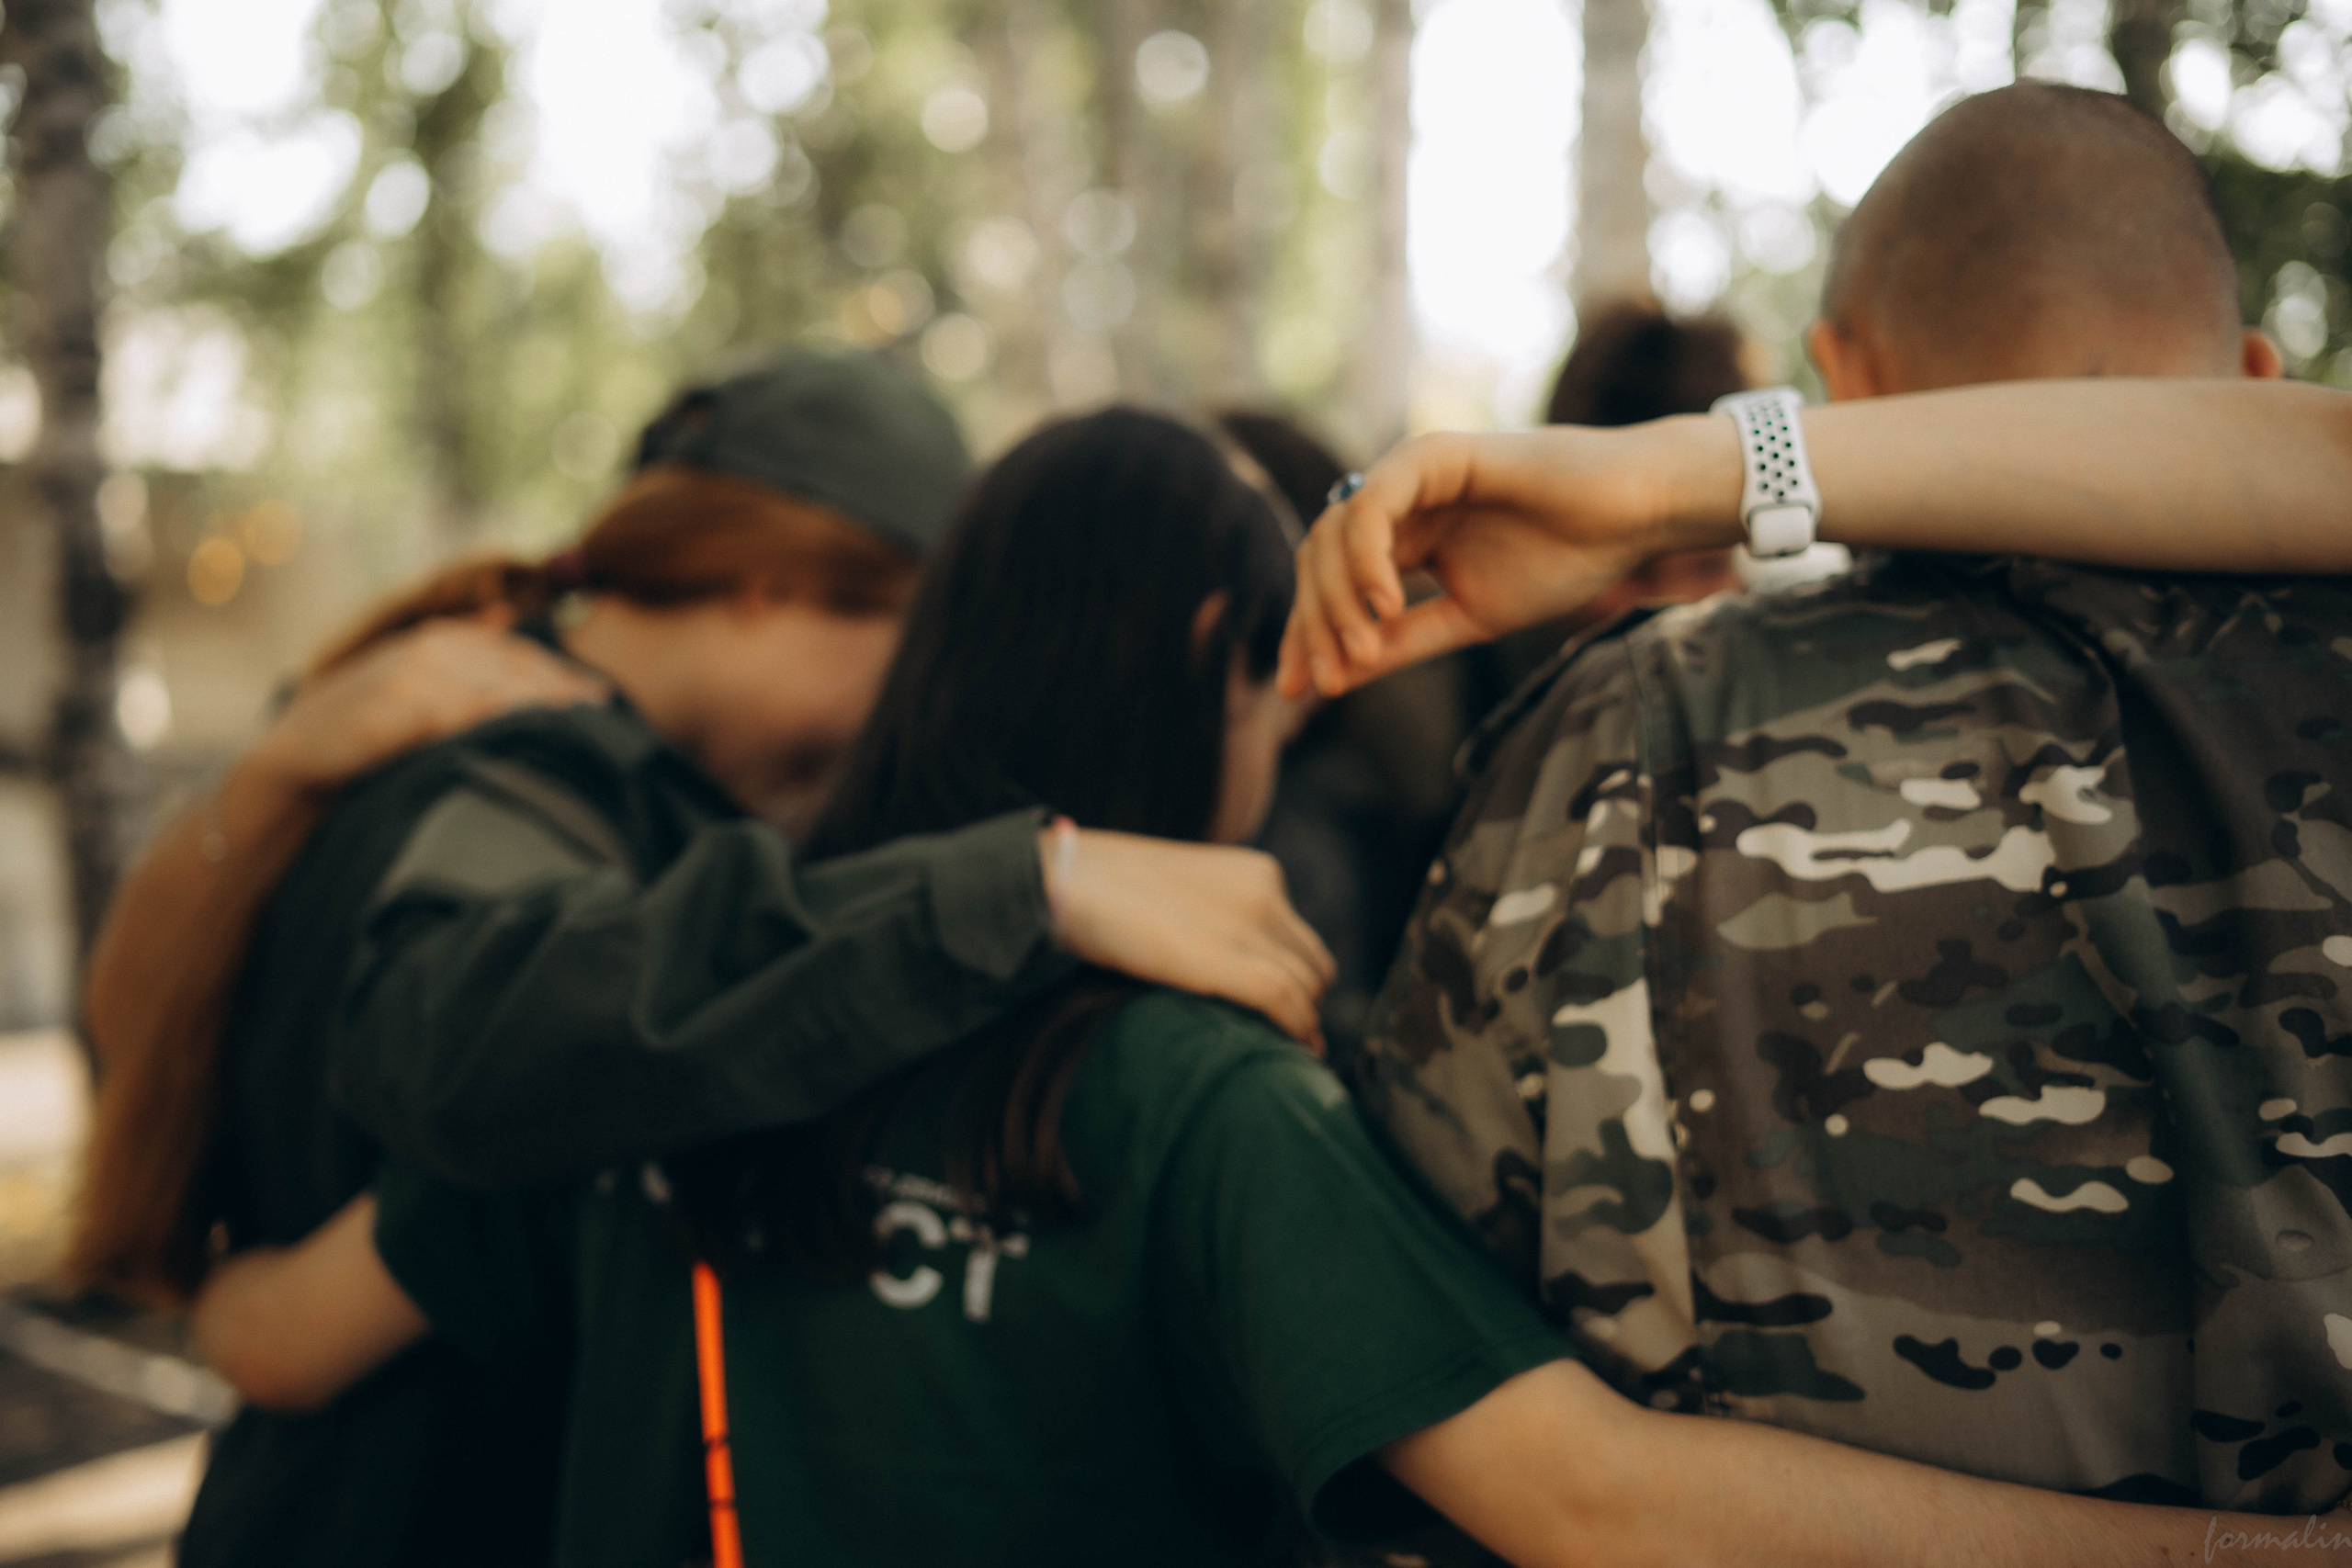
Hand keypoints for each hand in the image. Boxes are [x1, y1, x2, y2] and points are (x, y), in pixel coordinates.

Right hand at [246, 614, 607, 795]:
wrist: (295, 759)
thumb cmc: (365, 729)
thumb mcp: (413, 682)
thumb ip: (461, 653)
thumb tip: (505, 616)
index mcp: (442, 641)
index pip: (519, 657)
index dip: (563, 679)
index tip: (603, 702)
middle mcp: (431, 652)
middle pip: (516, 672)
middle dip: (562, 694)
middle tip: (605, 719)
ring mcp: (411, 680)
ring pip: (494, 692)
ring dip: (540, 708)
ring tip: (580, 730)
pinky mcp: (393, 713)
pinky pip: (454, 717)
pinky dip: (491, 722)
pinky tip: (521, 735)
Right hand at [1043, 829, 1335, 1050]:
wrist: (1067, 880)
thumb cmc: (1107, 890)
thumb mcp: (1183, 892)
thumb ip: (1217, 919)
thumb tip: (1228, 966)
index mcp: (1258, 874)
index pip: (1300, 939)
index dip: (1300, 981)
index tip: (1291, 1012)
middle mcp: (1267, 895)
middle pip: (1314, 966)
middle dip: (1306, 1004)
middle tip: (1285, 1038)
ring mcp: (1249, 925)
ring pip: (1307, 988)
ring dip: (1302, 1023)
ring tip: (1285, 1052)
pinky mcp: (1226, 958)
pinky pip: (1285, 1001)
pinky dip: (1294, 1030)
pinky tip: (1285, 1049)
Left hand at [1278, 419, 1741, 697]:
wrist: (1633, 517)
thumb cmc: (1567, 559)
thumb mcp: (1470, 618)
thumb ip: (1404, 641)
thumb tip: (1338, 677)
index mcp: (1404, 536)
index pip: (1330, 582)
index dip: (1308, 633)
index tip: (1297, 690)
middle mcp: (1397, 501)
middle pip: (1319, 558)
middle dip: (1311, 623)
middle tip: (1325, 681)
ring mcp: (1411, 474)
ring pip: (1334, 532)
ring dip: (1336, 599)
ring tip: (1360, 653)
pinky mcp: (1434, 455)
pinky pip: (1372, 505)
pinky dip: (1366, 558)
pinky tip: (1385, 605)